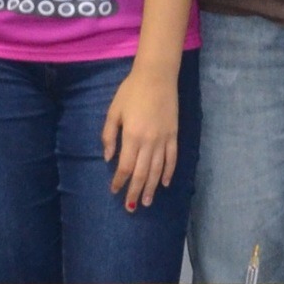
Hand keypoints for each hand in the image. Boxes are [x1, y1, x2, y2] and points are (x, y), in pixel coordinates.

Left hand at [99, 67, 179, 208]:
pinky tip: (164, 183)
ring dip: (151, 187)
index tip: (115, 190)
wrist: (157, 77)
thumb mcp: (114, 111)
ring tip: (146, 201)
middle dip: (134, 191)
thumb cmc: (131, 91)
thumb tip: (108, 158)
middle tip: (131, 207)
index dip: (119, 181)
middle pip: (141, 173)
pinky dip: (168, 172)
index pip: (124, 166)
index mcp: (131, 136)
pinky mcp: (174, 135)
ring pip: (157, 170)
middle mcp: (148, 142)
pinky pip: (172, 158)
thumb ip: (109, 135)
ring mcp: (163, 139)